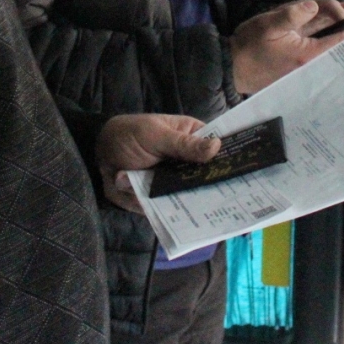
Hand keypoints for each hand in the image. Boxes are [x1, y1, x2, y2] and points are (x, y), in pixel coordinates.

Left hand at [97, 113, 219, 212]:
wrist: (99, 153)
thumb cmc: (130, 134)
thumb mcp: (155, 135)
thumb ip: (183, 144)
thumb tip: (217, 146)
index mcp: (193, 139)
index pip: (219, 151)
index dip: (231, 162)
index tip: (245, 174)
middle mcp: (188, 164)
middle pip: (208, 181)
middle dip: (209, 191)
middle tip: (211, 198)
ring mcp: (174, 184)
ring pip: (187, 200)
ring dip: (172, 200)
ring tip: (162, 194)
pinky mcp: (159, 199)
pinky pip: (164, 210)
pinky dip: (153, 209)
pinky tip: (142, 201)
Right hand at [231, 0, 343, 94]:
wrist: (232, 67)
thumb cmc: (249, 47)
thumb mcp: (269, 25)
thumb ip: (292, 14)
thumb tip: (313, 6)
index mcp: (308, 55)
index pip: (342, 40)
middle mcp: (312, 62)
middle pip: (341, 41)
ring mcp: (309, 62)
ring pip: (332, 40)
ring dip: (337, 24)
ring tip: (341, 10)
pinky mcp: (303, 61)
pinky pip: (322, 44)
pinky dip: (328, 32)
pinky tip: (331, 21)